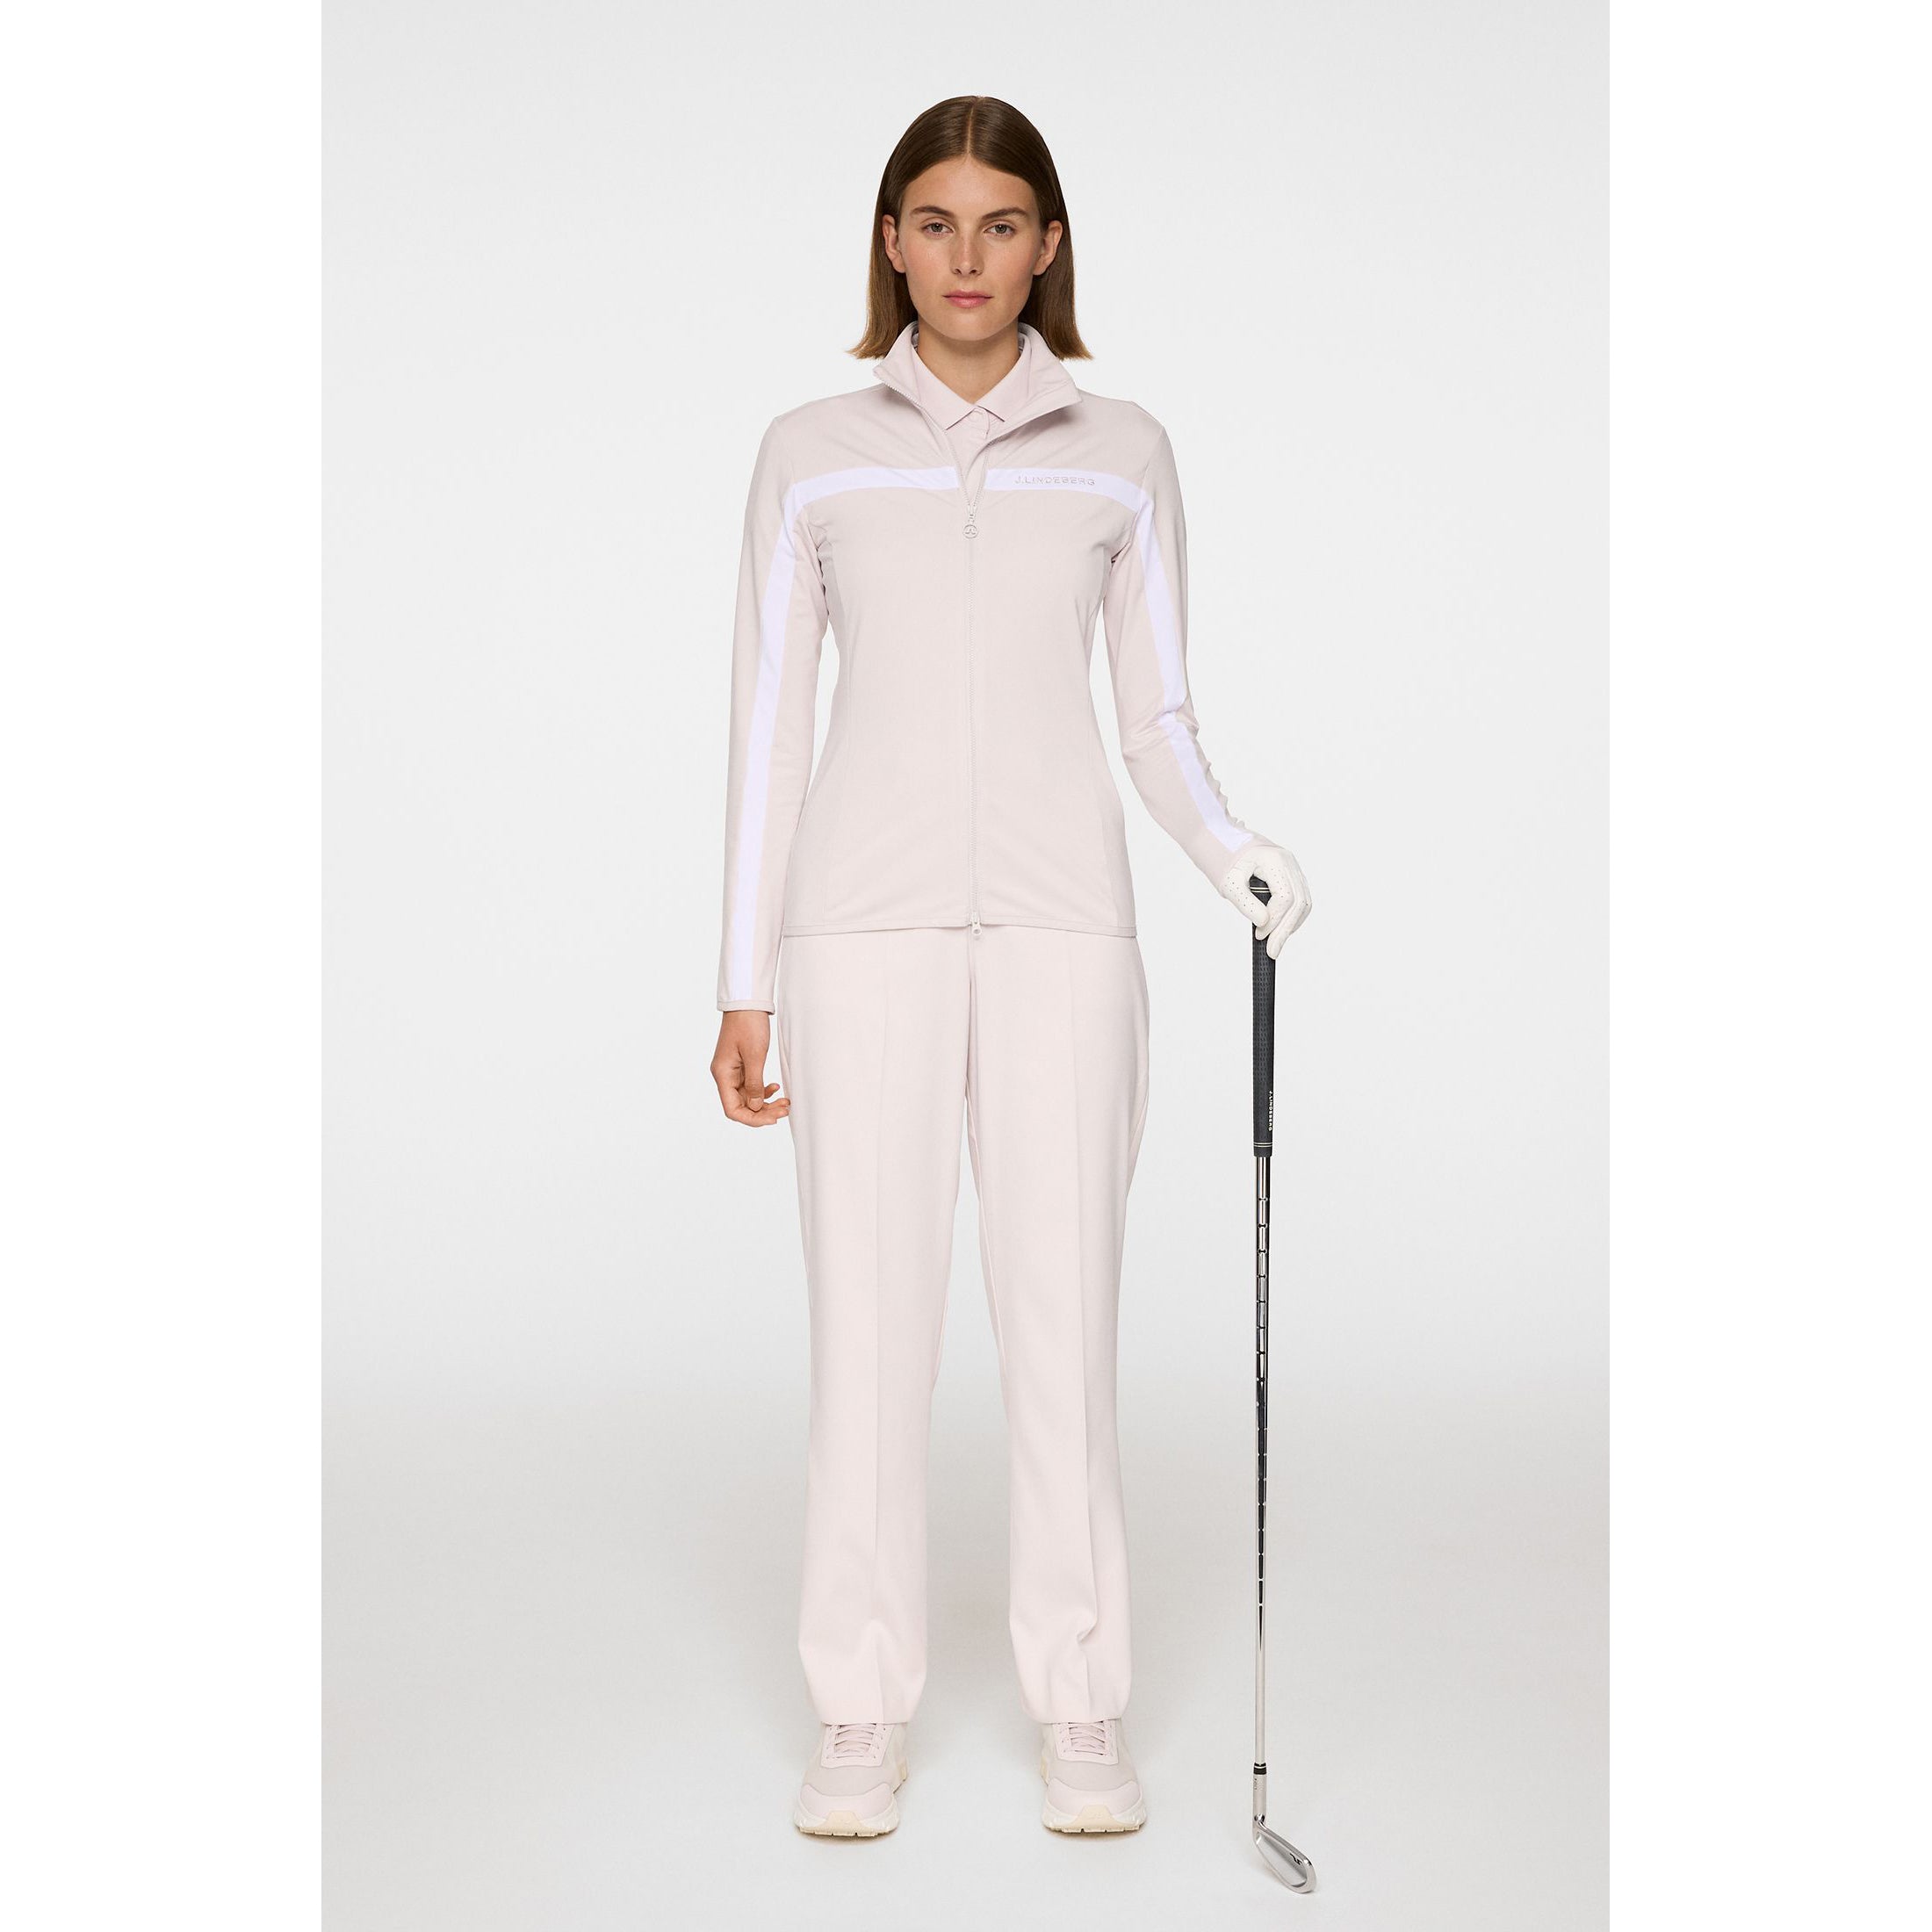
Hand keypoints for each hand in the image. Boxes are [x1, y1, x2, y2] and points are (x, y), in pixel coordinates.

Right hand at [712, 1009, 790, 1125]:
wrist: (748, 1003)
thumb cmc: (749, 1024)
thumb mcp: (755, 1055)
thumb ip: (754, 1084)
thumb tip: (756, 1107)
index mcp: (722, 1074)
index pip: (732, 1109)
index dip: (752, 1119)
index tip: (772, 1119)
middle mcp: (725, 1076)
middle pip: (741, 1106)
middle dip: (763, 1112)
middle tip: (785, 1110)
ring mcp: (732, 1071)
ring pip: (748, 1098)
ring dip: (766, 1103)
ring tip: (785, 1102)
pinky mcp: (741, 1066)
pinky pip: (750, 1086)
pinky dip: (763, 1091)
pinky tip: (776, 1089)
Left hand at [1220, 842, 1312, 959]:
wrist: (1224, 844)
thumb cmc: (1225, 862)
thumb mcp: (1229, 884)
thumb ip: (1245, 903)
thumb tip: (1264, 923)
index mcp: (1274, 860)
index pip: (1285, 897)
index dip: (1275, 920)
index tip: (1260, 936)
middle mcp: (1289, 862)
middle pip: (1299, 901)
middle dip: (1286, 929)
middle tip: (1272, 951)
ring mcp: (1293, 868)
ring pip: (1304, 902)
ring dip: (1291, 925)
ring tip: (1276, 942)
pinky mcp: (1292, 875)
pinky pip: (1300, 899)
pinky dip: (1292, 917)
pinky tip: (1279, 929)